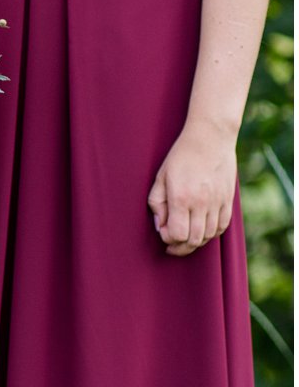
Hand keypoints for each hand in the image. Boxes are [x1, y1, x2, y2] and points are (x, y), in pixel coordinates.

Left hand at [148, 120, 237, 256]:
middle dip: (181, 247)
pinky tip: (202, 231)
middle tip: (172, 246)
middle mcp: (201, 203)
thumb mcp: (160, 178)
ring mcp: (217, 202)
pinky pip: (222, 226)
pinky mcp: (228, 200)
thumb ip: (157, 204)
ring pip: (209, 235)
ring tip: (186, 238)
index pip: (178, 234)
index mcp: (181, 198)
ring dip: (196, 242)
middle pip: (194, 240)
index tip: (163, 233)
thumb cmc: (180, 157)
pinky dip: (212, 233)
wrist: (210, 139)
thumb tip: (160, 226)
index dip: (169, 239)